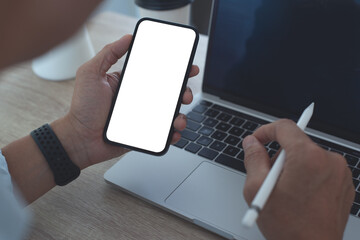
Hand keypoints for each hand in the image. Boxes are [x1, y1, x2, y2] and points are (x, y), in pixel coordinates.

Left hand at [52, 35, 198, 168]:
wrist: (80, 139)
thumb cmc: (83, 107)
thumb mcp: (91, 73)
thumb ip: (108, 53)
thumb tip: (127, 37)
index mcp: (130, 83)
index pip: (157, 73)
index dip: (175, 69)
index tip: (187, 67)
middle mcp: (140, 99)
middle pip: (169, 93)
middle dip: (183, 91)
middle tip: (185, 94)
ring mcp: (143, 117)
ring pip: (170, 113)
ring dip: (180, 115)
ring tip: (177, 119)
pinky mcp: (144, 133)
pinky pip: (163, 133)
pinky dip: (173, 133)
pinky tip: (173, 132)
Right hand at [242, 119, 353, 239]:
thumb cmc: (288, 226)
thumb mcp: (257, 188)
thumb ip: (253, 158)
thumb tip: (251, 142)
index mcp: (307, 157)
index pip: (285, 127)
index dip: (266, 131)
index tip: (258, 140)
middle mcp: (329, 160)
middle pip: (296, 143)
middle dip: (279, 156)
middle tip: (269, 178)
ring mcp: (340, 173)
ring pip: (308, 156)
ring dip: (293, 167)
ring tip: (286, 192)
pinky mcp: (344, 184)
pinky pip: (320, 169)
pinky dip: (307, 175)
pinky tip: (299, 196)